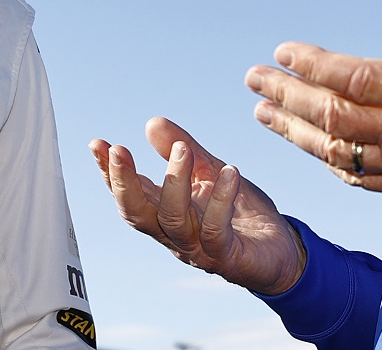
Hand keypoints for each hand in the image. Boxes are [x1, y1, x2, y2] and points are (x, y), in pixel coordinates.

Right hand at [89, 117, 305, 294]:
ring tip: (182, 149)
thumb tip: (151, 123)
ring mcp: (200, 250)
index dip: (110, 173)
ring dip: (174, 182)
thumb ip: (180, 150)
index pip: (131, 195)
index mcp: (166, 214)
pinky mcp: (228, 258)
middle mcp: (176, 235)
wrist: (283, 251)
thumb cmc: (242, 212)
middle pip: (138, 214)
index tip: (97, 143)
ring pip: (173, 220)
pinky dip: (220, 200)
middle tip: (119, 149)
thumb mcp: (210, 171)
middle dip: (124, 182)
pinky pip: (216, 231)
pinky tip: (230, 172)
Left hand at [245, 0, 381, 205]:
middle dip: (288, 95)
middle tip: (254, 78)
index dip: (316, 66)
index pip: (359, 80)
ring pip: (337, 152)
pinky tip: (303, 139)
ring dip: (293, 130)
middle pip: (335, 117)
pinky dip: (325, 158)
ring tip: (262, 110)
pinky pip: (356, 176)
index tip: (284, 51)